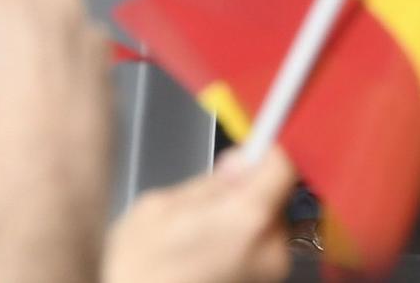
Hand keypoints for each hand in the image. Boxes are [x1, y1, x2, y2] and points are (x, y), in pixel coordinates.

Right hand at [102, 148, 300, 282]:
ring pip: (265, 227)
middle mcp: (269, 251)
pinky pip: (257, 253)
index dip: (264, 153)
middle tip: (206, 199)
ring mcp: (267, 277)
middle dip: (248, 191)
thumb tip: (238, 165)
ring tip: (198, 234)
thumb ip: (209, 184)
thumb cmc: (136, 273)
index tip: (249, 149)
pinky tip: (203, 255)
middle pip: (276, 199)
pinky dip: (238, 247)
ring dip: (242, 221)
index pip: (283, 167)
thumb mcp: (158, 208)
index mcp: (246, 220)